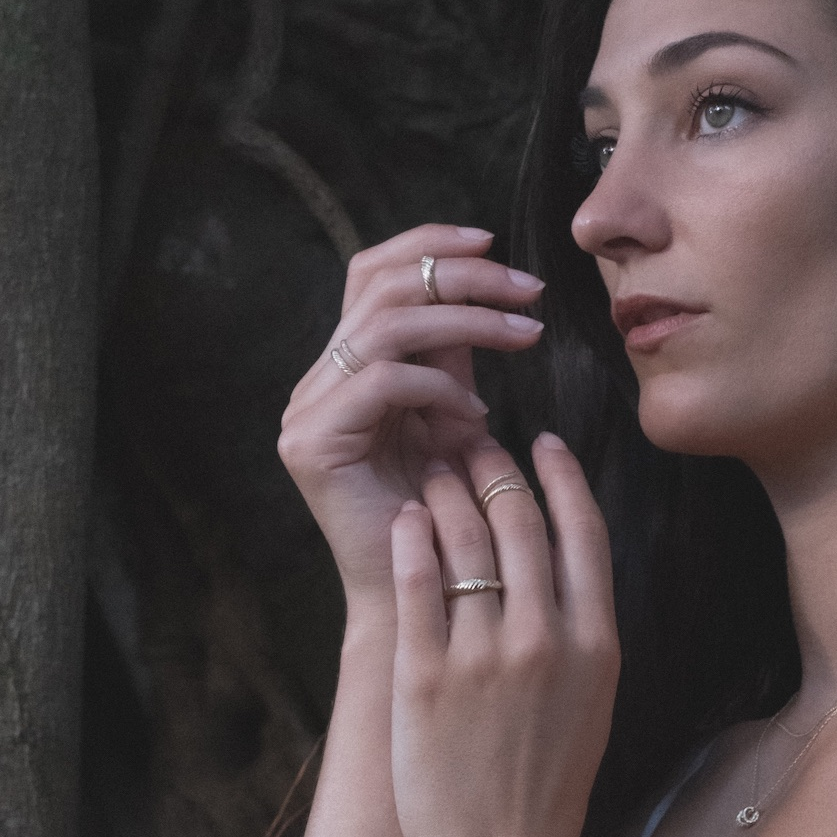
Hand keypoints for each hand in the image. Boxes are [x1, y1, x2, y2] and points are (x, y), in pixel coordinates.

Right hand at [277, 224, 544, 606]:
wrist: (427, 594)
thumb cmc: (449, 508)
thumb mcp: (455, 409)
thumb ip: (456, 351)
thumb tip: (491, 286)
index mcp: (346, 364)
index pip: (372, 272)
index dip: (427, 243)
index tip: (493, 242)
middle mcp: (318, 379)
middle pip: (381, 285)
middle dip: (463, 277)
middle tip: (528, 292)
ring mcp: (307, 409)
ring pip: (386, 325)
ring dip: (467, 321)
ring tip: (525, 336)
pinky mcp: (311, 443)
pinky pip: (383, 382)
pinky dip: (439, 387)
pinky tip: (477, 414)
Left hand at [389, 434, 619, 836]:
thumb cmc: (550, 778)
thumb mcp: (595, 697)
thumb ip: (584, 622)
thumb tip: (563, 548)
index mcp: (596, 642)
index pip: (583, 530)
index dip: (563, 474)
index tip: (544, 440)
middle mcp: (544, 639)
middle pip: (520, 522)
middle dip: (495, 468)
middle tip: (474, 444)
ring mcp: (482, 657)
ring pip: (465, 543)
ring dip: (448, 493)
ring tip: (433, 471)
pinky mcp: (424, 677)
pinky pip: (417, 586)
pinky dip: (411, 541)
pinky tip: (405, 516)